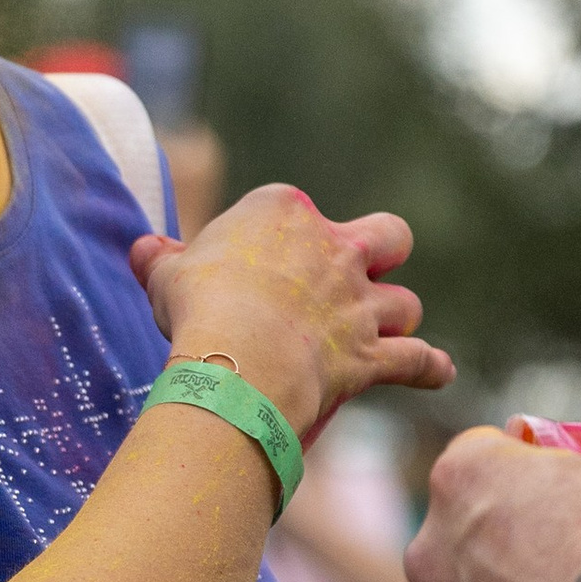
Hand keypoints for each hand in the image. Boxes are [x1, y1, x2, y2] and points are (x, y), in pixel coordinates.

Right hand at [129, 185, 454, 440]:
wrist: (237, 355)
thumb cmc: (199, 306)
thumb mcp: (166, 275)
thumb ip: (161, 259)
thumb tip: (142, 249)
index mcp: (283, 212)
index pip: (296, 210)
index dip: (285, 237)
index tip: (260, 265)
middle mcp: (334, 249)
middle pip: (387, 237)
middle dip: (380, 254)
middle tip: (358, 275)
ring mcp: (358, 303)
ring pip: (404, 303)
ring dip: (395, 318)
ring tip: (378, 331)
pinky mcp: (369, 353)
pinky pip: (415, 360)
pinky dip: (428, 367)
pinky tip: (438, 371)